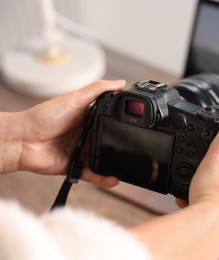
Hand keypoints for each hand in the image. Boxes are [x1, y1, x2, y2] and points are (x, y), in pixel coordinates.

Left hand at [1, 80, 124, 187]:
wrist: (22, 140)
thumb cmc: (43, 116)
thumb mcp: (74, 98)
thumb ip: (98, 90)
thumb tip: (121, 83)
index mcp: (88, 116)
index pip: (110, 119)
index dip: (122, 121)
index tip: (136, 122)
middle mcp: (86, 133)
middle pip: (109, 140)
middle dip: (120, 144)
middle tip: (133, 146)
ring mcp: (81, 150)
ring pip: (103, 158)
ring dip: (113, 162)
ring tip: (126, 164)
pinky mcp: (75, 166)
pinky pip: (93, 174)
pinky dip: (104, 179)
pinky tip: (114, 178)